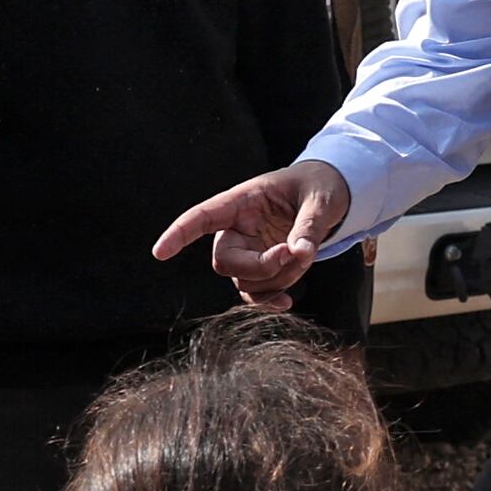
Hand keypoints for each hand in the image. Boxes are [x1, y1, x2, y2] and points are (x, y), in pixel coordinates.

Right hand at [153, 159, 353, 306]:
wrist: (331, 194)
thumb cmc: (320, 186)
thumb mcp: (321, 199)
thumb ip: (310, 227)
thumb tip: (301, 253)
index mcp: (243, 200)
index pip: (203, 216)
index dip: (179, 233)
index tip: (160, 253)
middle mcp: (237, 227)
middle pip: (225, 260)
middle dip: (260, 266)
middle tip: (295, 254)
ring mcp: (247, 250)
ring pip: (244, 280)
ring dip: (277, 279)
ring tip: (306, 256)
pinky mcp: (260, 268)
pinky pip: (254, 293)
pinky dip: (269, 301)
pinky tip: (286, 303)